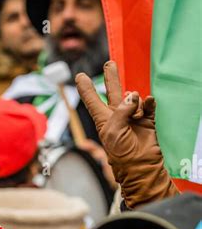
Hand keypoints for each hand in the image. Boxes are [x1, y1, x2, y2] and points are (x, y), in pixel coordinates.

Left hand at [75, 61, 178, 207]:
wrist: (140, 164)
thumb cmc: (121, 151)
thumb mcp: (112, 130)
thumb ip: (121, 110)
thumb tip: (134, 96)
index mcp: (103, 118)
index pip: (92, 99)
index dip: (85, 88)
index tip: (79, 76)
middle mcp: (117, 115)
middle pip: (113, 91)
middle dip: (111, 77)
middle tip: (109, 63)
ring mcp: (132, 116)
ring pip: (133, 97)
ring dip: (135, 100)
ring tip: (136, 113)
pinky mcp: (147, 118)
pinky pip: (148, 104)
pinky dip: (148, 102)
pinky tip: (148, 102)